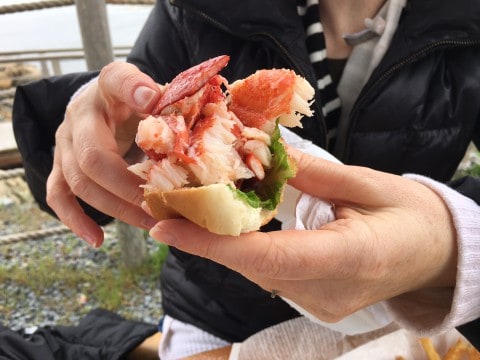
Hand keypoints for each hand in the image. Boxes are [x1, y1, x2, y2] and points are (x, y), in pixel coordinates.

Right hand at [47, 62, 160, 246]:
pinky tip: (98, 239)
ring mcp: (64, 144)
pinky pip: (58, 195)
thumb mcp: (155, 93)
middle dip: (129, 188)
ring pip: (79, 183)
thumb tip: (188, 126)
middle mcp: (79, 116)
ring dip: (116, 208)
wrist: (101, 103)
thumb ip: (171, 104)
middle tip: (161, 206)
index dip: (132, 88)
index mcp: (108, 88)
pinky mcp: (60, 166)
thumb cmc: (136, 101)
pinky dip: (76, 219)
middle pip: (94, 157)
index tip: (151, 99)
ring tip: (151, 223)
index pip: (116, 80)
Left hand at [149, 147, 456, 322]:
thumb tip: (262, 154)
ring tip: (194, 210)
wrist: (437, 254)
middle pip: (255, 266)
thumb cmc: (414, 215)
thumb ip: (313, 173)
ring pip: (258, 272)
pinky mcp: (318, 301)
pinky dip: (248, 251)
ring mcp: (323, 303)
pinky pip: (272, 275)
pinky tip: (233, 226)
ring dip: (225, 243)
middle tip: (170, 205)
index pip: (271, 255)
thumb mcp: (370, 182)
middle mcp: (330, 291)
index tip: (168, 227)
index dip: (214, 244)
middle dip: (208, 237)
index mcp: (351, 258)